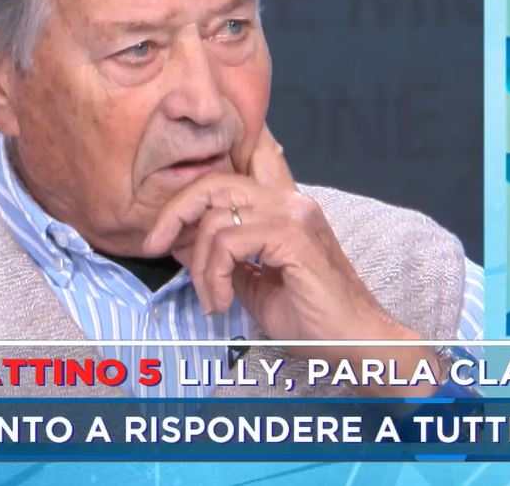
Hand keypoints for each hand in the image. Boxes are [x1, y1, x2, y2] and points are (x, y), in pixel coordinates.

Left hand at [143, 127, 434, 393]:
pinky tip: (222, 302)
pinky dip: (212, 276)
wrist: (354, 342)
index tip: (169, 222)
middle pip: (215, 182)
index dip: (198, 182)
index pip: (242, 166)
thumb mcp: (254, 285)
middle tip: (155, 247)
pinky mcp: (292, 236)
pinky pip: (227, 242)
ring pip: (215, 217)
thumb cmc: (312, 319)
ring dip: (198, 264)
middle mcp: (291, 201)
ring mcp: (294, 214)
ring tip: (211, 299)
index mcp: (286, 208)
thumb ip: (224, 259)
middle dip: (175, 213)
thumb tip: (177, 241)